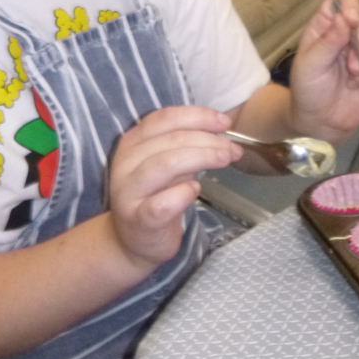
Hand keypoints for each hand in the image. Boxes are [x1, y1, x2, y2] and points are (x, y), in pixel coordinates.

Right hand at [108, 106, 239, 268]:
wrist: (133, 241)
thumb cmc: (155, 195)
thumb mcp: (167, 162)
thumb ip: (186, 144)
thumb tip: (222, 128)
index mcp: (133, 142)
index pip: (164, 118)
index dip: (197, 116)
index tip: (225, 123)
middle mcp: (125, 163)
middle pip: (170, 139)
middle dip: (208, 140)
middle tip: (233, 149)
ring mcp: (129, 192)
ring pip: (165, 164)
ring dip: (201, 157)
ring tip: (225, 160)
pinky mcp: (138, 220)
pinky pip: (161, 203)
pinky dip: (182, 193)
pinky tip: (195, 189)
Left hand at [288, 0, 358, 141]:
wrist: (321, 122)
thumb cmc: (308, 89)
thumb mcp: (310, 64)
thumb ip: (328, 41)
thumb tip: (346, 18)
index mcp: (326, 25)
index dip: (351, 4)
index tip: (352, 21)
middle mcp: (348, 32)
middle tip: (349, 66)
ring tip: (355, 76)